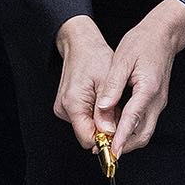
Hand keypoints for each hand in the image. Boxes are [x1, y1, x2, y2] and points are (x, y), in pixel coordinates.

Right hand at [55, 16, 117, 153]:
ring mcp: (63, 109)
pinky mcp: (66, 106)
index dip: (106, 140)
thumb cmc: (94, 57)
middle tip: (120, 113)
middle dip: (106, 129)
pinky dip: (96, 115)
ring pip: (87, 127)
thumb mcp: (106, 82)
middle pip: (87, 135)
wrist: (81, 44)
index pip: (88, 138)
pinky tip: (103, 102)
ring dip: (102, 122)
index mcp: (72, 104)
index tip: (121, 136)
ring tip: (112, 103)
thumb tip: (110, 133)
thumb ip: (107, 111)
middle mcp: (63, 109)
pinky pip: (84, 119)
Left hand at [99, 0, 184, 156]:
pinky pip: (146, 122)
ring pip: (145, 131)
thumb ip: (113, 86)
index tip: (112, 152)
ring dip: (128, 140)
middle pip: (143, 134)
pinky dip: (132, 130)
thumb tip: (103, 108)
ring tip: (107, 142)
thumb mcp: (122, 59)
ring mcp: (159, 102)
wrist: (164, 34)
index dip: (121, 138)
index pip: (133, 120)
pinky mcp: (157, 101)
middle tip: (104, 151)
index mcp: (148, 89)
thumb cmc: (143, 42)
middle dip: (124, 146)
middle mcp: (157, 100)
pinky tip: (118, 128)